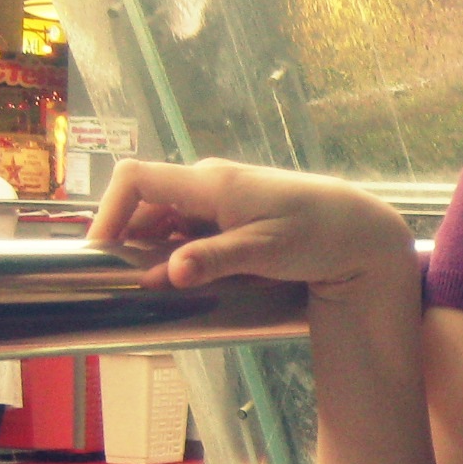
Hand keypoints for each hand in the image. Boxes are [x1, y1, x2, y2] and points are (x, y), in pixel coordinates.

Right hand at [89, 158, 414, 302]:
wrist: (361, 229)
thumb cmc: (319, 235)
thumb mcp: (266, 252)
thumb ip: (214, 260)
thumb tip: (167, 273)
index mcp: (211, 183)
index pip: (135, 180)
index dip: (108, 212)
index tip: (100, 251)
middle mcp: (210, 181)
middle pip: (146, 202)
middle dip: (131, 238)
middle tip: (127, 279)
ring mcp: (222, 195)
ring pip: (168, 216)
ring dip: (157, 247)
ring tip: (159, 284)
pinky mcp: (234, 211)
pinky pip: (191, 225)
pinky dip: (181, 247)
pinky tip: (190, 275)